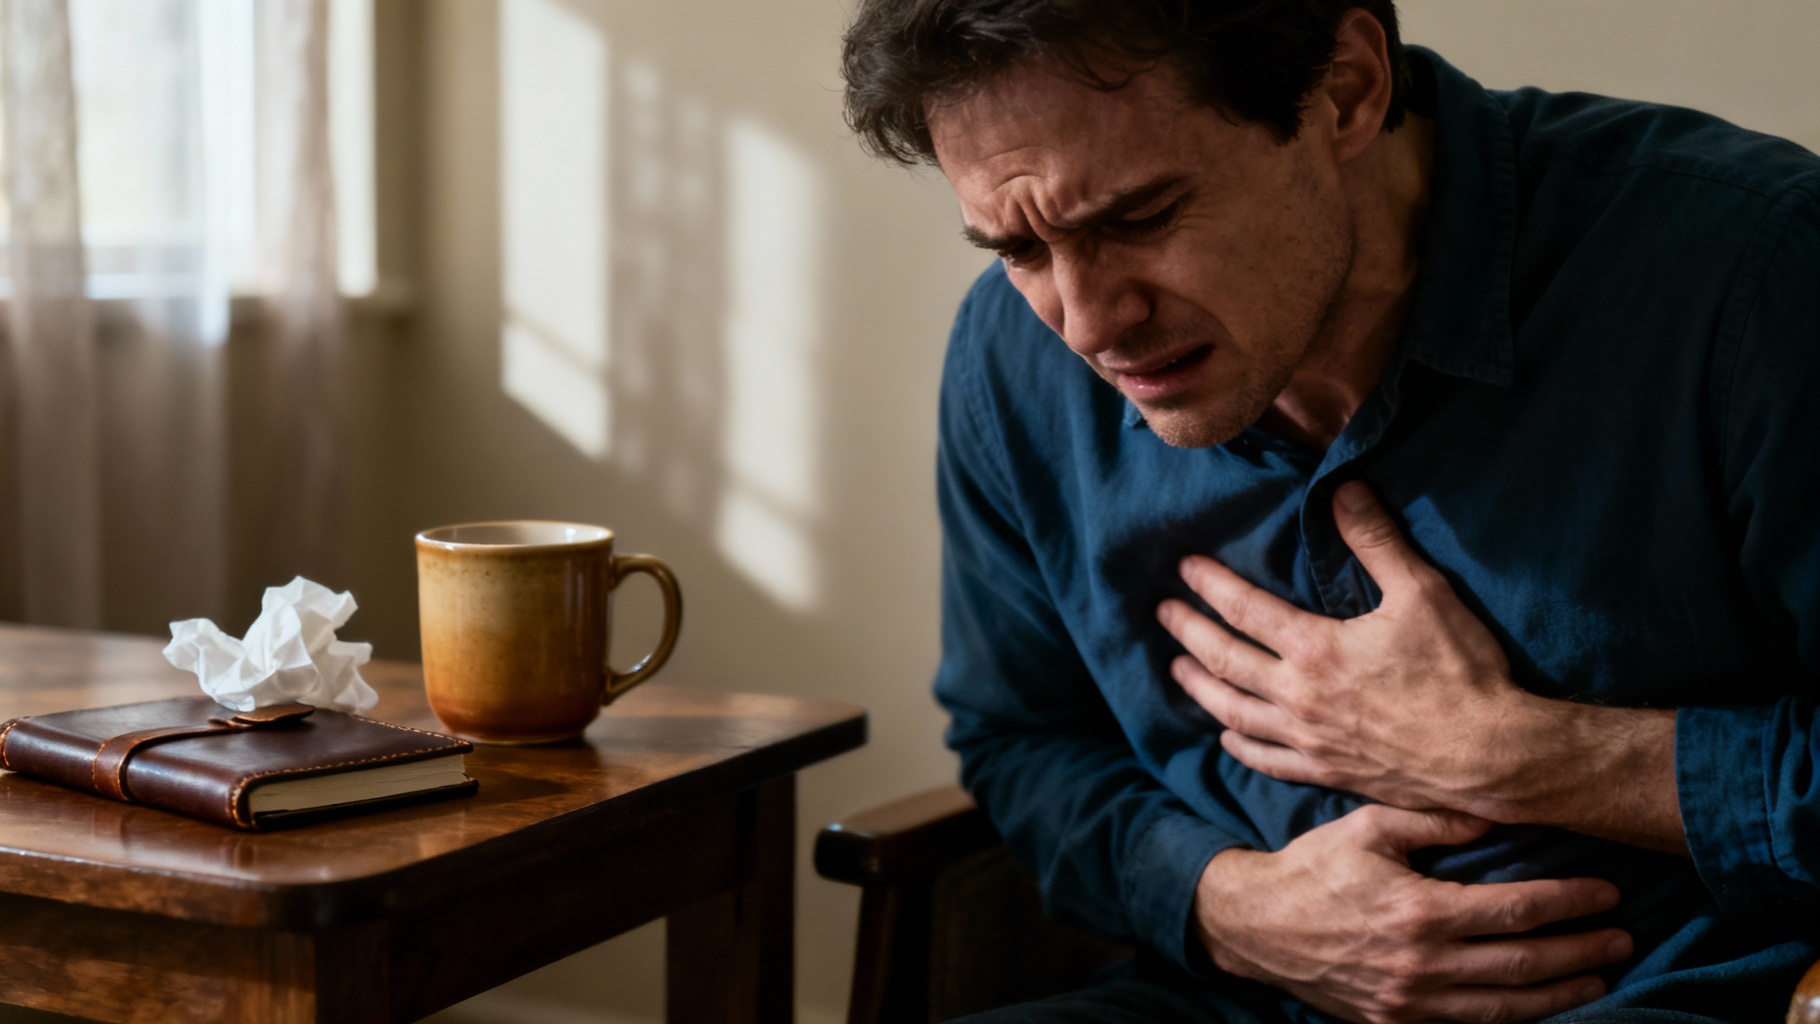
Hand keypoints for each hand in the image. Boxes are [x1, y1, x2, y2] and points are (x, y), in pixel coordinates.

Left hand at [1157, 480, 1536, 817]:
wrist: (1491, 756)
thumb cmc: (1461, 671)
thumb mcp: (1423, 593)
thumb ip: (1376, 541)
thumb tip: (1343, 490)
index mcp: (1315, 650)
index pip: (1244, 610)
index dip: (1211, 586)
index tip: (1184, 568)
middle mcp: (1298, 697)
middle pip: (1224, 660)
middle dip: (1188, 632)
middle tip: (1163, 613)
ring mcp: (1309, 740)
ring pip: (1234, 713)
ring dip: (1200, 688)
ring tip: (1176, 669)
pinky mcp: (1329, 773)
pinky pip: (1269, 761)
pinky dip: (1241, 746)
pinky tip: (1226, 737)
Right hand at [1196, 805, 1631, 1023]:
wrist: (1255, 926)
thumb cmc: (1312, 868)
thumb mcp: (1367, 828)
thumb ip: (1434, 821)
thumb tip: (1495, 812)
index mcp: (1420, 911)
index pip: (1517, 909)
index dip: (1570, 902)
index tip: (1608, 892)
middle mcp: (1422, 964)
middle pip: (1525, 964)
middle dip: (1582, 951)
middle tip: (1624, 937)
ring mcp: (1410, 1003)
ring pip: (1506, 1008)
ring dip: (1562, 994)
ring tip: (1600, 977)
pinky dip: (1513, 1020)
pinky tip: (1540, 1007)